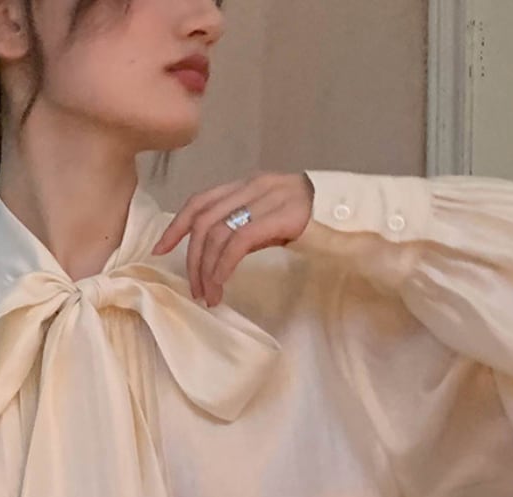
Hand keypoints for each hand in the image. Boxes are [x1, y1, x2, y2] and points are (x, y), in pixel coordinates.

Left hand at [152, 172, 314, 306]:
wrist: (352, 217)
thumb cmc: (314, 224)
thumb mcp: (272, 221)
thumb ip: (246, 227)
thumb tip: (218, 255)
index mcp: (248, 185)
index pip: (201, 200)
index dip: (176, 225)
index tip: (160, 250)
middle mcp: (253, 186)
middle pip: (204, 220)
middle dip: (192, 258)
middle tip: (195, 289)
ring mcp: (267, 199)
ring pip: (217, 232)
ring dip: (207, 268)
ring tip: (210, 295)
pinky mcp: (279, 216)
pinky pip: (238, 241)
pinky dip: (223, 265)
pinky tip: (222, 283)